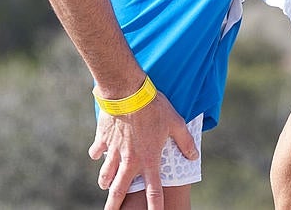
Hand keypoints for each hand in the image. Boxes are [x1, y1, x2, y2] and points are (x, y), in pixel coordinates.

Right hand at [88, 91, 197, 208]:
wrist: (128, 92)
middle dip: (114, 205)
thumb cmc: (154, 107)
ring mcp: (114, 151)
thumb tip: (194, 156)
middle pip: (120, 190)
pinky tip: (97, 155)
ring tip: (104, 187)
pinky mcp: (103, 139)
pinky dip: (97, 154)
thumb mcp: (176, 123)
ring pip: (106, 175)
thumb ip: (185, 142)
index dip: (155, 207)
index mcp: (149, 160)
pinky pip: (97, 151)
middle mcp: (130, 160)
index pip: (154, 191)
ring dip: (105, 182)